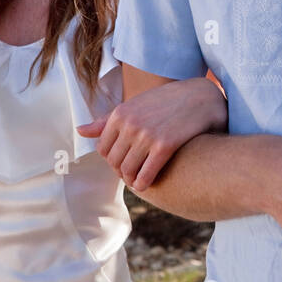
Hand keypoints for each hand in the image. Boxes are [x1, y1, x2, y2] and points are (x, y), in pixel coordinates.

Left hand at [77, 76, 226, 191]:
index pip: (103, 149)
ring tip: (139, 180)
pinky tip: (148, 184)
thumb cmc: (167, 101)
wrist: (201, 98)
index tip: (122, 163)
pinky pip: (146, 174)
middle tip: (131, 174)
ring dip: (131, 180)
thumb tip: (80, 130)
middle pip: (114, 162)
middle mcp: (130, 124)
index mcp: (120, 114)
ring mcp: (146, 135)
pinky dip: (144, 183)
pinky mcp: (164, 146)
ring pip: (128, 170)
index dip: (111, 160)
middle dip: (121, 171)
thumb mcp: (135, 105)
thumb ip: (106, 120)